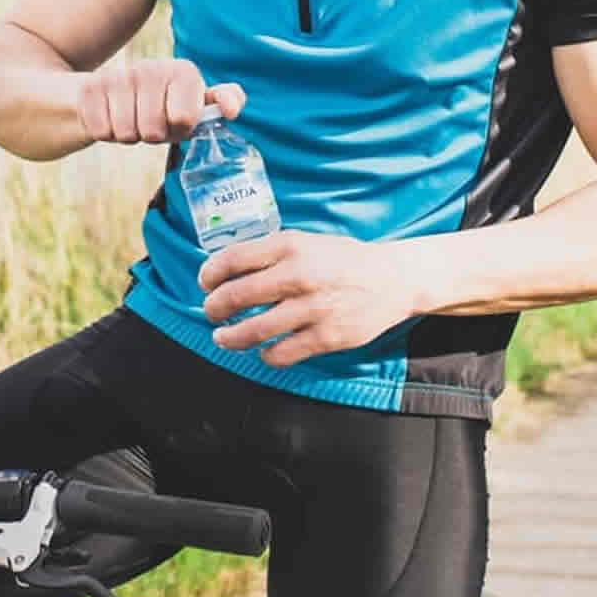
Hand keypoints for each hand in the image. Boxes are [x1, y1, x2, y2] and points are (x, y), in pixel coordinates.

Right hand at [76, 58, 245, 144]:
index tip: (177, 120)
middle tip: (153, 123)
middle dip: (153, 135)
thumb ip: (225, 100)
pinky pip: (101, 131)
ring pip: (126, 133)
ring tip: (133, 121)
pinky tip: (111, 117)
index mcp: (183, 72)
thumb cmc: (165, 104)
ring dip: (129, 135)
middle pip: (153, 131)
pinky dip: (106, 132)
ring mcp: (119, 76)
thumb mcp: (196, 103)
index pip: (182, 119)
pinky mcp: (91, 87)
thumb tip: (232, 109)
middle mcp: (151, 68)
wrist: (113, 91)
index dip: (180, 129)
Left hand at [198, 230, 428, 367]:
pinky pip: (281, 353)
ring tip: (223, 337)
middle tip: (211, 312)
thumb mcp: (305, 242)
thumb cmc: (342, 259)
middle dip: (214, 308)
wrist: (392, 279)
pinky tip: (263, 350)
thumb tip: (225, 270)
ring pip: (254, 330)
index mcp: (290, 247)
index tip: (204, 283)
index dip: (210, 274)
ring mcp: (312, 309)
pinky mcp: (326, 337)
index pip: (233, 259)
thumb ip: (269, 253)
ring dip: (230, 337)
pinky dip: (265, 355)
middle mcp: (299, 276)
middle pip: (236, 295)